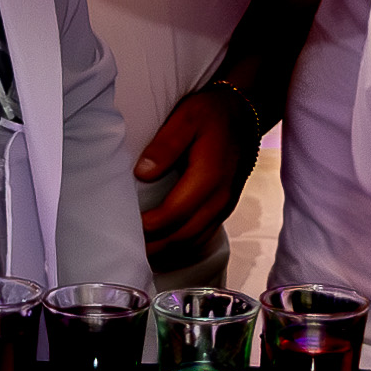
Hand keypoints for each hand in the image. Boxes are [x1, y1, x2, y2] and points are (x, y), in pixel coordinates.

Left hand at [134, 82, 261, 269]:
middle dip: (155, 247)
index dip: (151, 226)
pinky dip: (181, 248)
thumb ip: (165, 145)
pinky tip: (163, 250)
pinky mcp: (224, 209)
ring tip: (139, 255)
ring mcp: (224, 206)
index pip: (176, 213)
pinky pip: (202, 237)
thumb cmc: (212, 114)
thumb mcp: (186, 117)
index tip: (127, 227)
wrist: (245, 115)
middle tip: (126, 249)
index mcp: (209, 176)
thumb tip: (143, 173)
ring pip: (194, 241)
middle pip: (184, 235)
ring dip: (167, 252)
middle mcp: (220, 198)